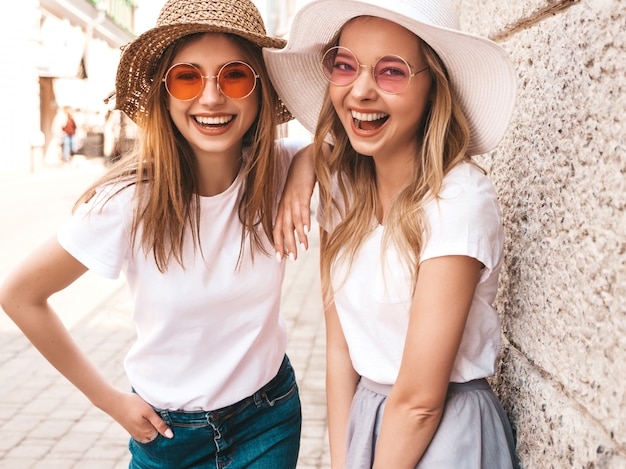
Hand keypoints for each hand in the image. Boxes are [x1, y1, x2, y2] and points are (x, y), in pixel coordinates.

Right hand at [104, 390, 173, 441]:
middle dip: (160, 426)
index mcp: (148, 434)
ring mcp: (137, 434)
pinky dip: (148, 425)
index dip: (167, 425)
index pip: (164, 434)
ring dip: (154, 425)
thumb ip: (159, 424)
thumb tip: (170, 436)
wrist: (114, 402)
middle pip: (157, 434)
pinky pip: (144, 431)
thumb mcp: (148, 412)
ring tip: (151, 414)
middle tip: (158, 413)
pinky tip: (145, 417)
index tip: (166, 416)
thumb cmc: (132, 405)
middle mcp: (142, 437)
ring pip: (151, 432)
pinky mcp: (133, 430)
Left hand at [274, 145, 315, 260]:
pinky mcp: (303, 191)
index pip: (277, 228)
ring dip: (297, 236)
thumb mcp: (297, 195)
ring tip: (302, 250)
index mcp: (283, 206)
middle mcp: (286, 204)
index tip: (280, 258)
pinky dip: (304, 220)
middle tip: (291, 259)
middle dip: (286, 245)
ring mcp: (293, 198)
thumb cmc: (302, 178)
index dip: (278, 243)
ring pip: (293, 221)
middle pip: (283, 228)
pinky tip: (307, 231)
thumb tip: (300, 225)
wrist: (307, 158)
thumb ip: (297, 208)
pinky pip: (303, 208)